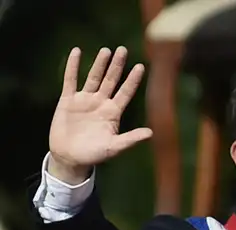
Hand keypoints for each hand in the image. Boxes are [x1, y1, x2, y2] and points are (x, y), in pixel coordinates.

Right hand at [48, 46, 150, 182]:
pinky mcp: (68, 101)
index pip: (126, 92)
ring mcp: (84, 100)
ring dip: (99, 64)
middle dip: (117, 66)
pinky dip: (73, 66)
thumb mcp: (114, 147)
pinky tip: (76, 52)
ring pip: (93, 77)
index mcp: (113, 113)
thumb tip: (151, 133)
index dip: (132, 80)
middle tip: (123, 50)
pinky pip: (70, 80)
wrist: (70, 157)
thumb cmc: (94, 154)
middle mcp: (101, 103)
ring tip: (107, 50)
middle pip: (111, 80)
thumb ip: (130, 139)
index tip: (141, 66)